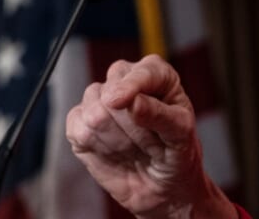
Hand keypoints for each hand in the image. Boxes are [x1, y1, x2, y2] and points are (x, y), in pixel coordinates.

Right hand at [65, 54, 234, 218]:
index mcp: (156, 74)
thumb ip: (160, 115)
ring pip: (94, 112)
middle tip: (149, 141)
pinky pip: (78, 129)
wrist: (161, 186)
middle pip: (110, 92)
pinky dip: (97, 146)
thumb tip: (133, 101)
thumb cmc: (177, 152)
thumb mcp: (181, 134)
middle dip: (129, 124)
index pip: (140, 72)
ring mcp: (100, 100)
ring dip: (116, 139)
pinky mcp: (80, 123)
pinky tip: (115, 151)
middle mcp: (126, 81)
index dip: (130, 86)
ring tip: (135, 148)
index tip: (121, 101)